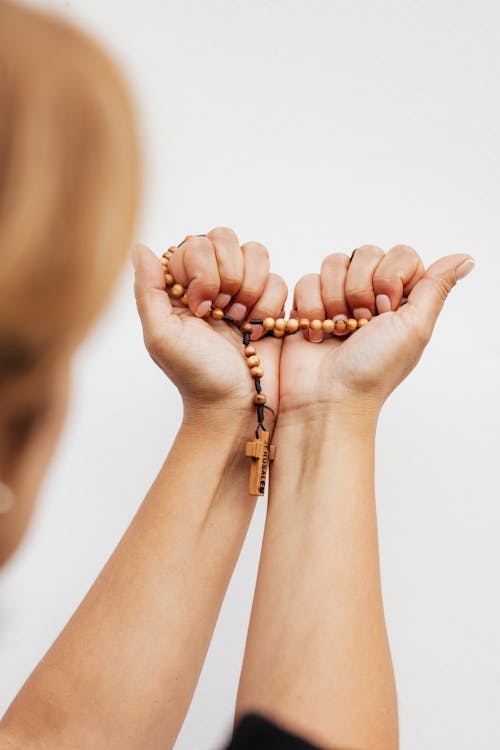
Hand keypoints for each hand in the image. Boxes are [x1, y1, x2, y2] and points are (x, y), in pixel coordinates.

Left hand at [134, 227, 286, 424]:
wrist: (235, 405)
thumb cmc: (195, 375)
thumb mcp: (161, 335)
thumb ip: (148, 290)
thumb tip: (141, 247)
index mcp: (181, 285)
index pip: (193, 244)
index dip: (201, 269)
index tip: (199, 307)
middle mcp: (211, 281)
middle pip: (225, 238)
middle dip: (227, 276)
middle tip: (219, 313)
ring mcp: (242, 290)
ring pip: (255, 252)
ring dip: (249, 289)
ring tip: (238, 320)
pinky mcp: (270, 302)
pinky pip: (278, 278)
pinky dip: (268, 305)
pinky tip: (256, 330)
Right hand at [279, 244, 474, 413]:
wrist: (328, 395)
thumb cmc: (373, 370)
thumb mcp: (415, 328)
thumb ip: (436, 287)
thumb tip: (466, 259)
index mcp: (403, 298)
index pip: (401, 255)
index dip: (389, 278)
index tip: (386, 311)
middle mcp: (372, 294)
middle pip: (366, 253)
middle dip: (359, 290)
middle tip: (360, 324)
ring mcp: (340, 298)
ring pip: (334, 263)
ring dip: (334, 299)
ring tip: (338, 330)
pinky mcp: (310, 305)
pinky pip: (307, 280)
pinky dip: (311, 308)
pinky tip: (318, 334)